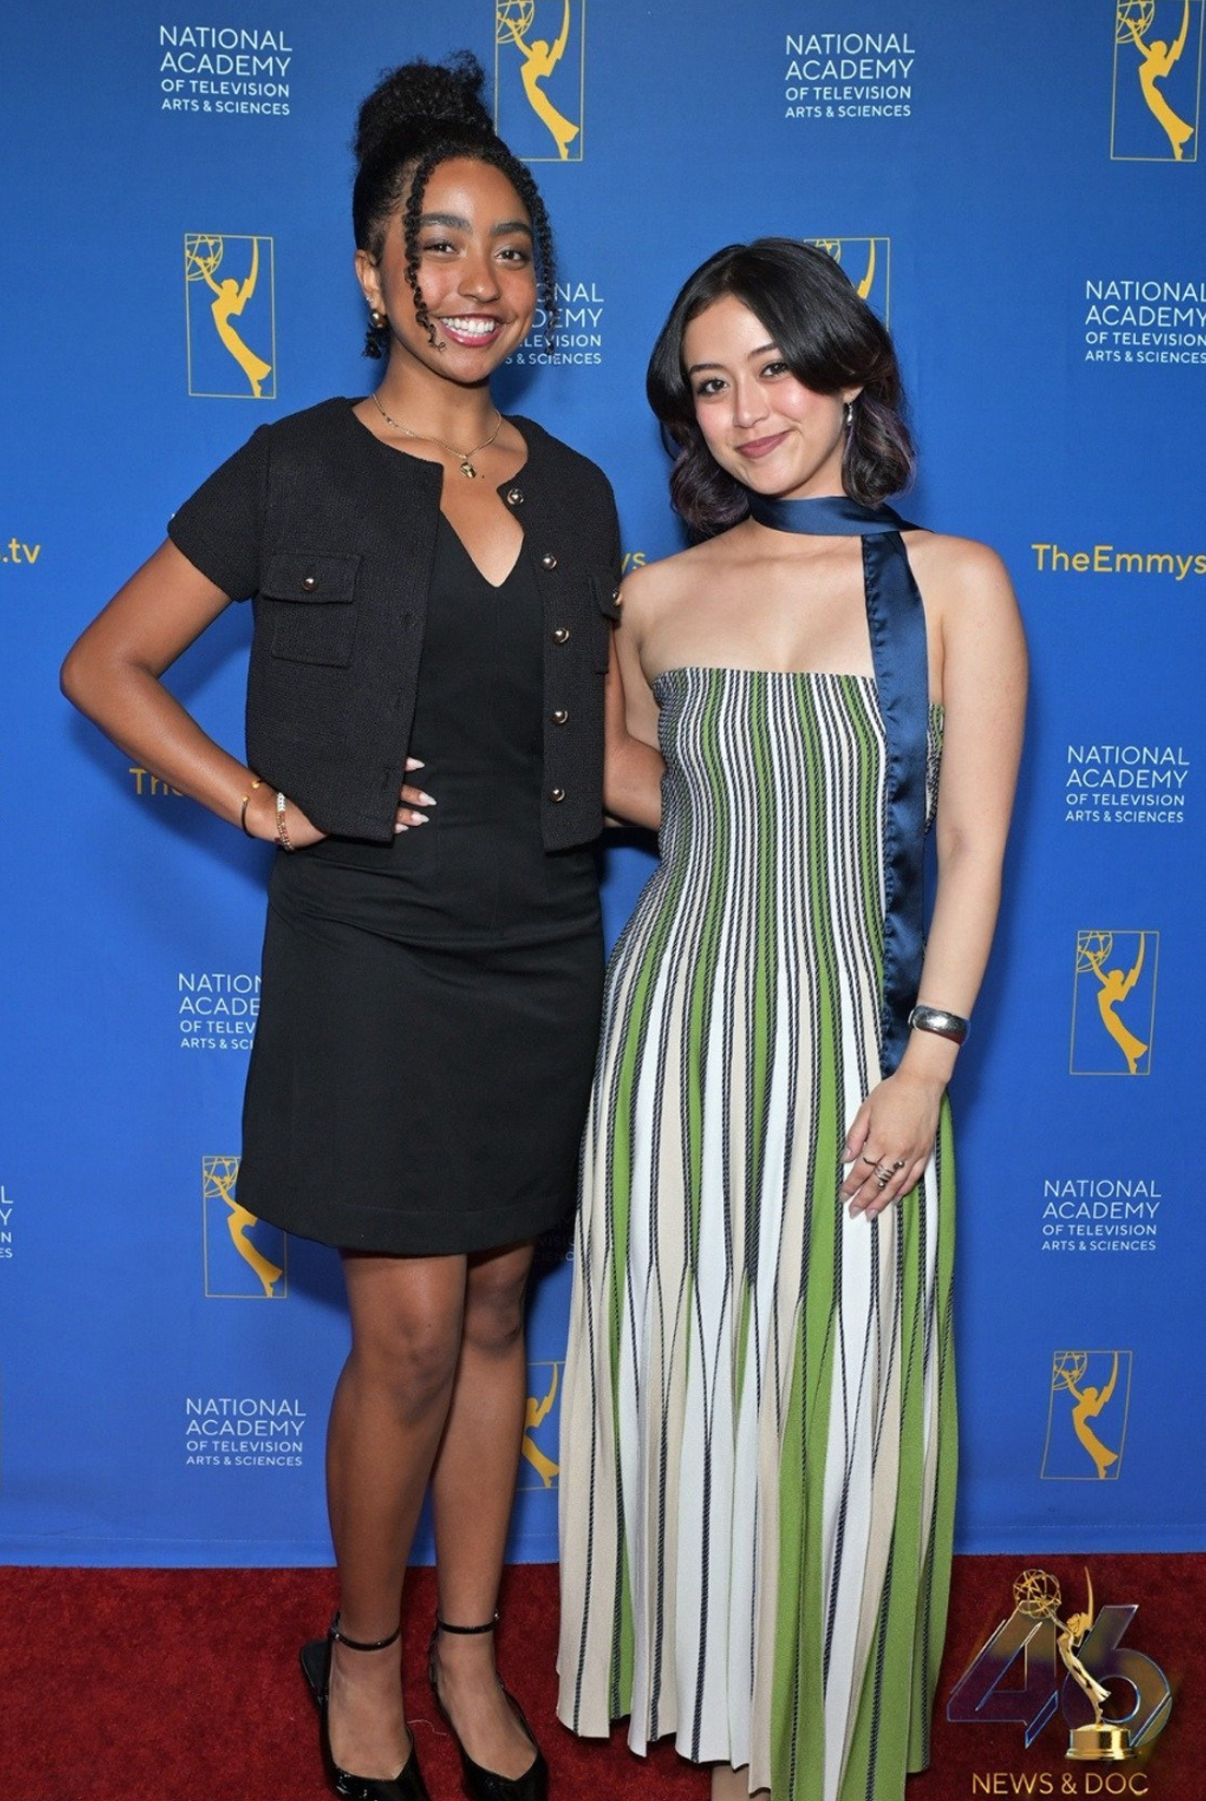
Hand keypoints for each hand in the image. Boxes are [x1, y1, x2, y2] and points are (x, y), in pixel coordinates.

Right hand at [244, 757, 434, 845]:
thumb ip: (340, 774)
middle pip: (384, 788)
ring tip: (422, 817)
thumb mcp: (320, 779)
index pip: (377, 766)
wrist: (271, 811)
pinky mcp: (337, 821)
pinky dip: (385, 825)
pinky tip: (401, 827)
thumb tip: (360, 767)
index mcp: (345, 776)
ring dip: (403, 812)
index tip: (418, 763)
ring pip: (379, 807)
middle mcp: (345, 788)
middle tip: (430, 798)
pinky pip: (367, 824)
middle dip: (409, 793)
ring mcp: (342, 805)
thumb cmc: (291, 792)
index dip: (399, 765)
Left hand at [840, 1069, 943, 1218]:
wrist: (922, 1084)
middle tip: (854, 1213)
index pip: (861, 1171)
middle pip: (877, 1183)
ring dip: (883, 1201)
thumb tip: (846, 1159)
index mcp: (879, 1141)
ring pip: (895, 1185)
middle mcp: (897, 1152)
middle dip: (864, 1199)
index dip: (851, 1186)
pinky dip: (903, 1190)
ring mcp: (913, 1154)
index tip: (843, 1196)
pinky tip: (895, 1198)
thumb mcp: (866, 1111)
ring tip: (872, 1213)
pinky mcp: (925, 1152)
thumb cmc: (892, 1093)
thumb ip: (855, 1137)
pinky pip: (913, 1177)